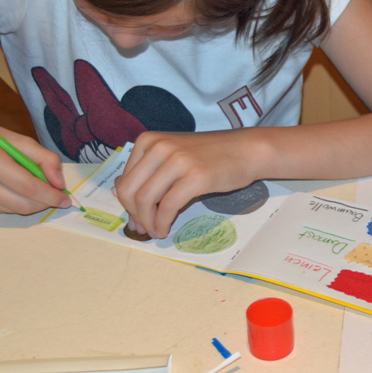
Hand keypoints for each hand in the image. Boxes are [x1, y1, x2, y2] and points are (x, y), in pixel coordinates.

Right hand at [0, 126, 69, 214]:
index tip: (67, 198)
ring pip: (18, 210)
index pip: (28, 187)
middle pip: (25, 204)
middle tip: (59, 195)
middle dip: (47, 202)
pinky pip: (8, 210)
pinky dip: (21, 203)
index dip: (52, 195)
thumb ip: (46, 158)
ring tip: (38, 187)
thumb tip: (60, 183)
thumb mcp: (22, 141)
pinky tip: (17, 189)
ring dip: (35, 203)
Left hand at [115, 130, 263, 239]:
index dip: (127, 205)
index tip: (138, 219)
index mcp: (149, 141)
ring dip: (148, 223)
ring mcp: (178, 160)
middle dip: (134, 216)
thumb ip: (150, 169)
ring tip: (157, 232)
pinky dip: (162, 223)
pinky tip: (166, 229)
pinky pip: (168, 206)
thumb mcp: (174, 154)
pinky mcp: (195, 176)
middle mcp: (159, 147)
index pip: (124, 181)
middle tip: (144, 229)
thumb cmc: (211, 155)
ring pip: (146, 200)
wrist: (247, 150)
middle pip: (130, 192)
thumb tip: (124, 196)